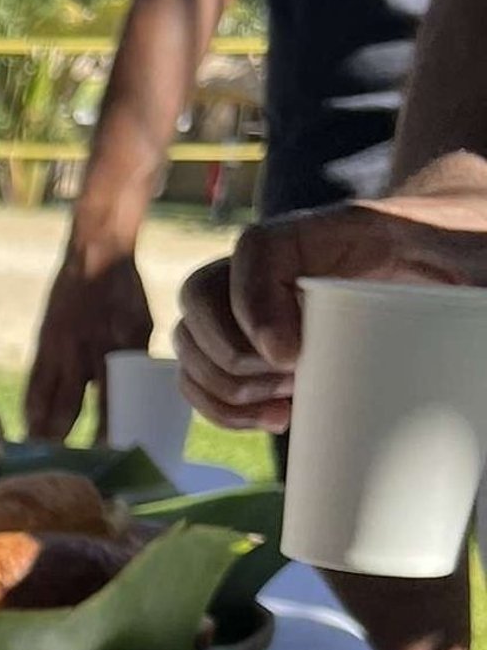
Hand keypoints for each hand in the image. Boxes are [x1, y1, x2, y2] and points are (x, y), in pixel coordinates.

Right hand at [24, 250, 153, 439]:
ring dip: (44, 430)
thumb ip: (135, 360)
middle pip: (72, 408)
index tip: (107, 457)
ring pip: (48, 399)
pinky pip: (35, 382)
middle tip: (66, 470)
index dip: (106, 432)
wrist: (95, 253)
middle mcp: (84, 353)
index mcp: (116, 349)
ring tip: (41, 457)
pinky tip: (29, 425)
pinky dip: (32, 407)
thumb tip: (135, 394)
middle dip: (68, 440)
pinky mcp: (43, 343)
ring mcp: (60, 349)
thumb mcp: (141, 327)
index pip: (110, 402)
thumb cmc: (125, 292)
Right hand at [174, 153, 486, 426]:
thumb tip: (477, 291)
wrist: (447, 250)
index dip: (252, 303)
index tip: (288, 358)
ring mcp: (255, 300)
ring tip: (280, 408)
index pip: (254, 251)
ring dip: (219, 388)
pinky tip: (268, 418)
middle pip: (202, 297)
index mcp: (322, 230)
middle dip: (229, 359)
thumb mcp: (467, 248)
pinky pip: (203, 370)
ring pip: (191, 338)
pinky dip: (217, 404)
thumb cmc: (460, 246)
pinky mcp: (255, 338)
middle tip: (287, 386)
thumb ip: (471, 262)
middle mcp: (274, 263)